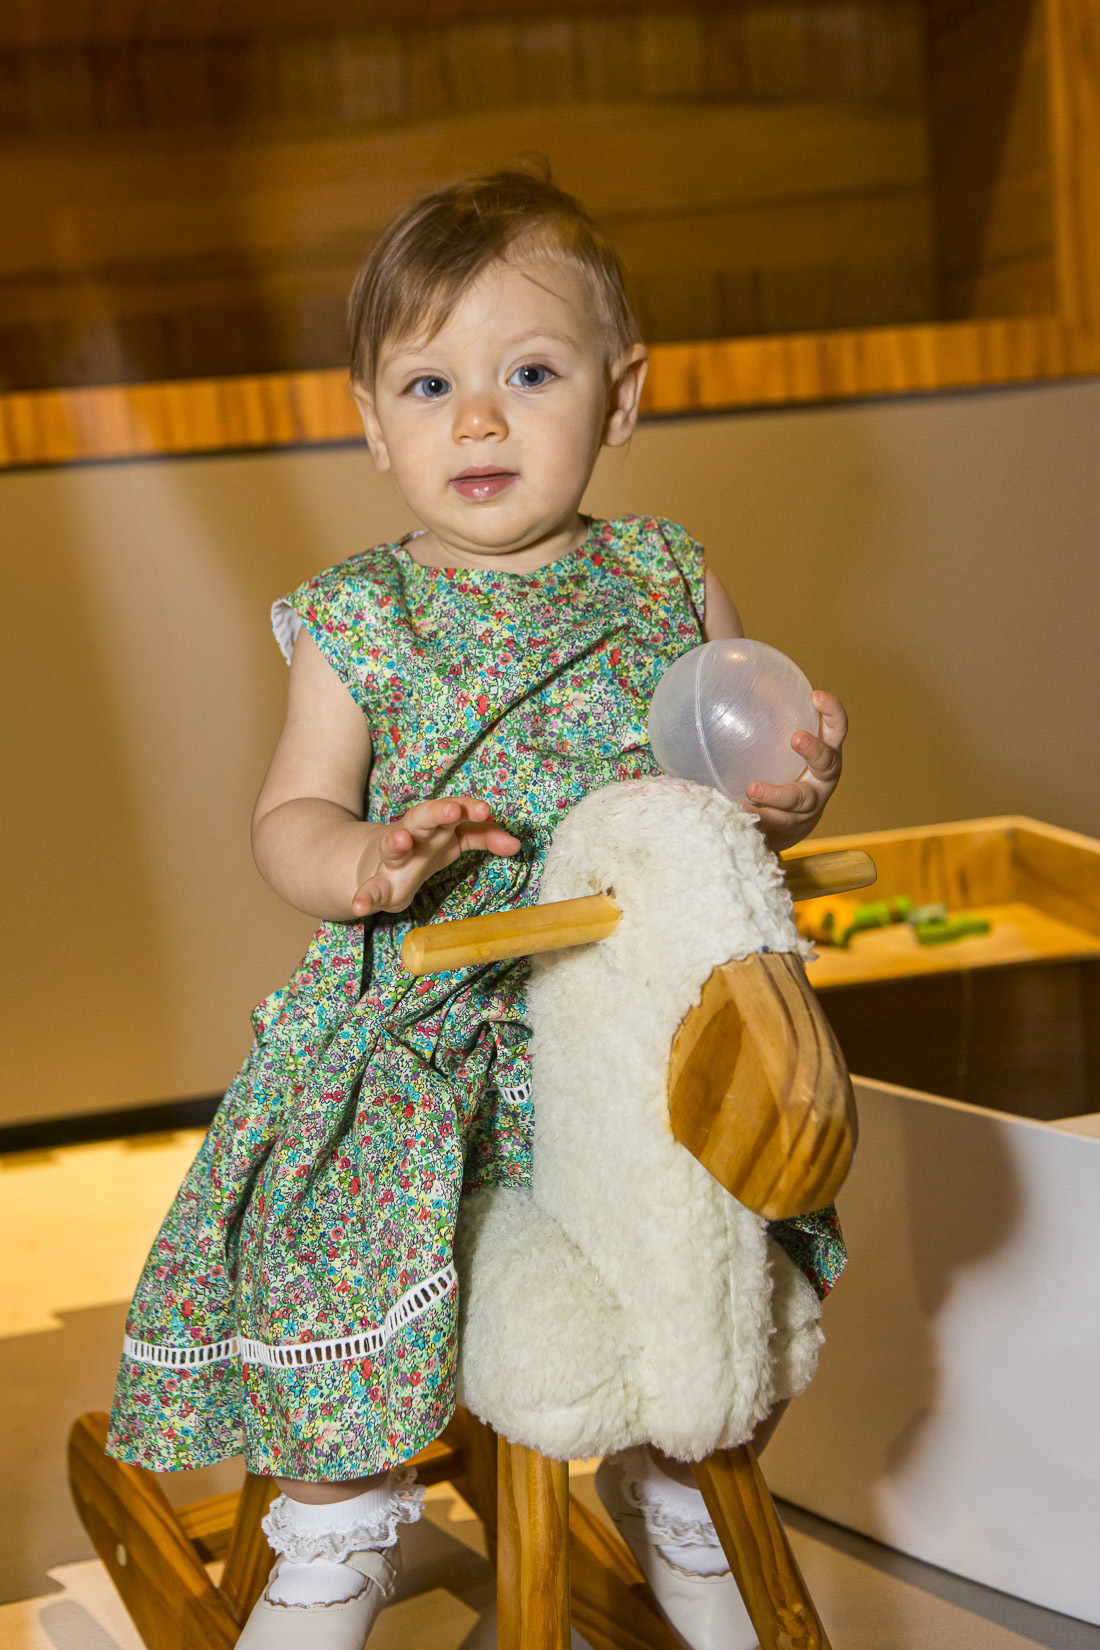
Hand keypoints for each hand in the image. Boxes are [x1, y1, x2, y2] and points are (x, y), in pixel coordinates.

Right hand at [351, 798, 520, 915]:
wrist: (371, 863)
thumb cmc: (422, 848)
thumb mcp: (452, 841)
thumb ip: (483, 838)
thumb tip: (517, 844)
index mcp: (434, 826)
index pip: (452, 812)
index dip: (468, 809)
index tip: (485, 810)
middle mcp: (411, 836)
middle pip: (422, 818)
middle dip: (437, 813)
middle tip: (452, 810)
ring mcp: (391, 859)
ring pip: (392, 845)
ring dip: (396, 841)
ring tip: (401, 840)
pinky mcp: (377, 884)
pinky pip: (369, 890)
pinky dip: (363, 897)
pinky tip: (360, 907)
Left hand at [744, 690, 846, 850]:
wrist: (787, 826)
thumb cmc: (787, 772)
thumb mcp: (785, 745)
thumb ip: (776, 713)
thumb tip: (759, 679)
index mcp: (826, 754)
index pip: (837, 729)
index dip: (833, 712)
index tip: (817, 695)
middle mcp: (822, 781)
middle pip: (826, 764)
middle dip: (813, 751)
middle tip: (795, 738)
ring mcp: (808, 808)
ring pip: (797, 802)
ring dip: (775, 795)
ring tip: (752, 789)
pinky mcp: (789, 829)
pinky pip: (774, 824)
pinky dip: (757, 818)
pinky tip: (737, 811)